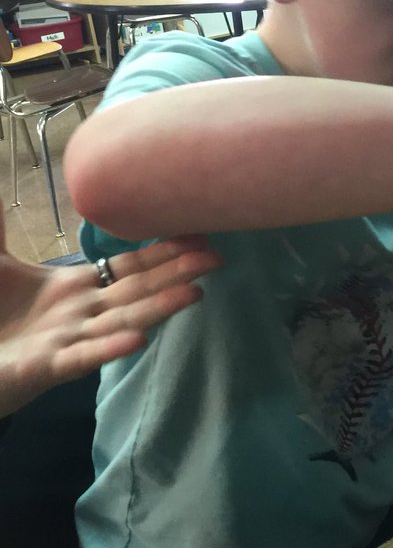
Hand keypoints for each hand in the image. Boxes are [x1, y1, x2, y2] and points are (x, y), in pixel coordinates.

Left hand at [0, 222, 222, 416]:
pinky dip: (109, 349)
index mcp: (76, 288)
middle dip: (176, 274)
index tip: (198, 235)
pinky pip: (83, 357)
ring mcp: (68, 341)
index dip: (163, 252)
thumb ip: (1, 227)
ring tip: (194, 294)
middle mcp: (83, 313)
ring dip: (159, 308)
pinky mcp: (46, 366)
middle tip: (216, 258)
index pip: (130, 268)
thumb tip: (0, 181)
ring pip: (122, 321)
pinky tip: (137, 339)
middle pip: (138, 291)